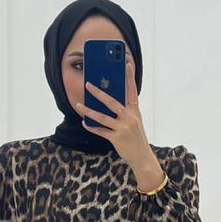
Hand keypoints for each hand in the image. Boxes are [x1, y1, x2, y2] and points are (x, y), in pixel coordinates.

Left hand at [76, 55, 164, 190]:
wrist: (142, 157)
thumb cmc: (136, 138)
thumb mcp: (134, 122)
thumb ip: (124, 111)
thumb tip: (108, 101)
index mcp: (135, 111)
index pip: (132, 90)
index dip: (129, 77)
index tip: (126, 64)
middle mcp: (130, 117)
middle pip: (112, 101)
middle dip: (99, 92)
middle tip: (88, 84)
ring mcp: (123, 128)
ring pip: (102, 116)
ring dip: (88, 111)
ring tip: (78, 105)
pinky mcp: (117, 138)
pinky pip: (101, 130)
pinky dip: (91, 126)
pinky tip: (84, 123)